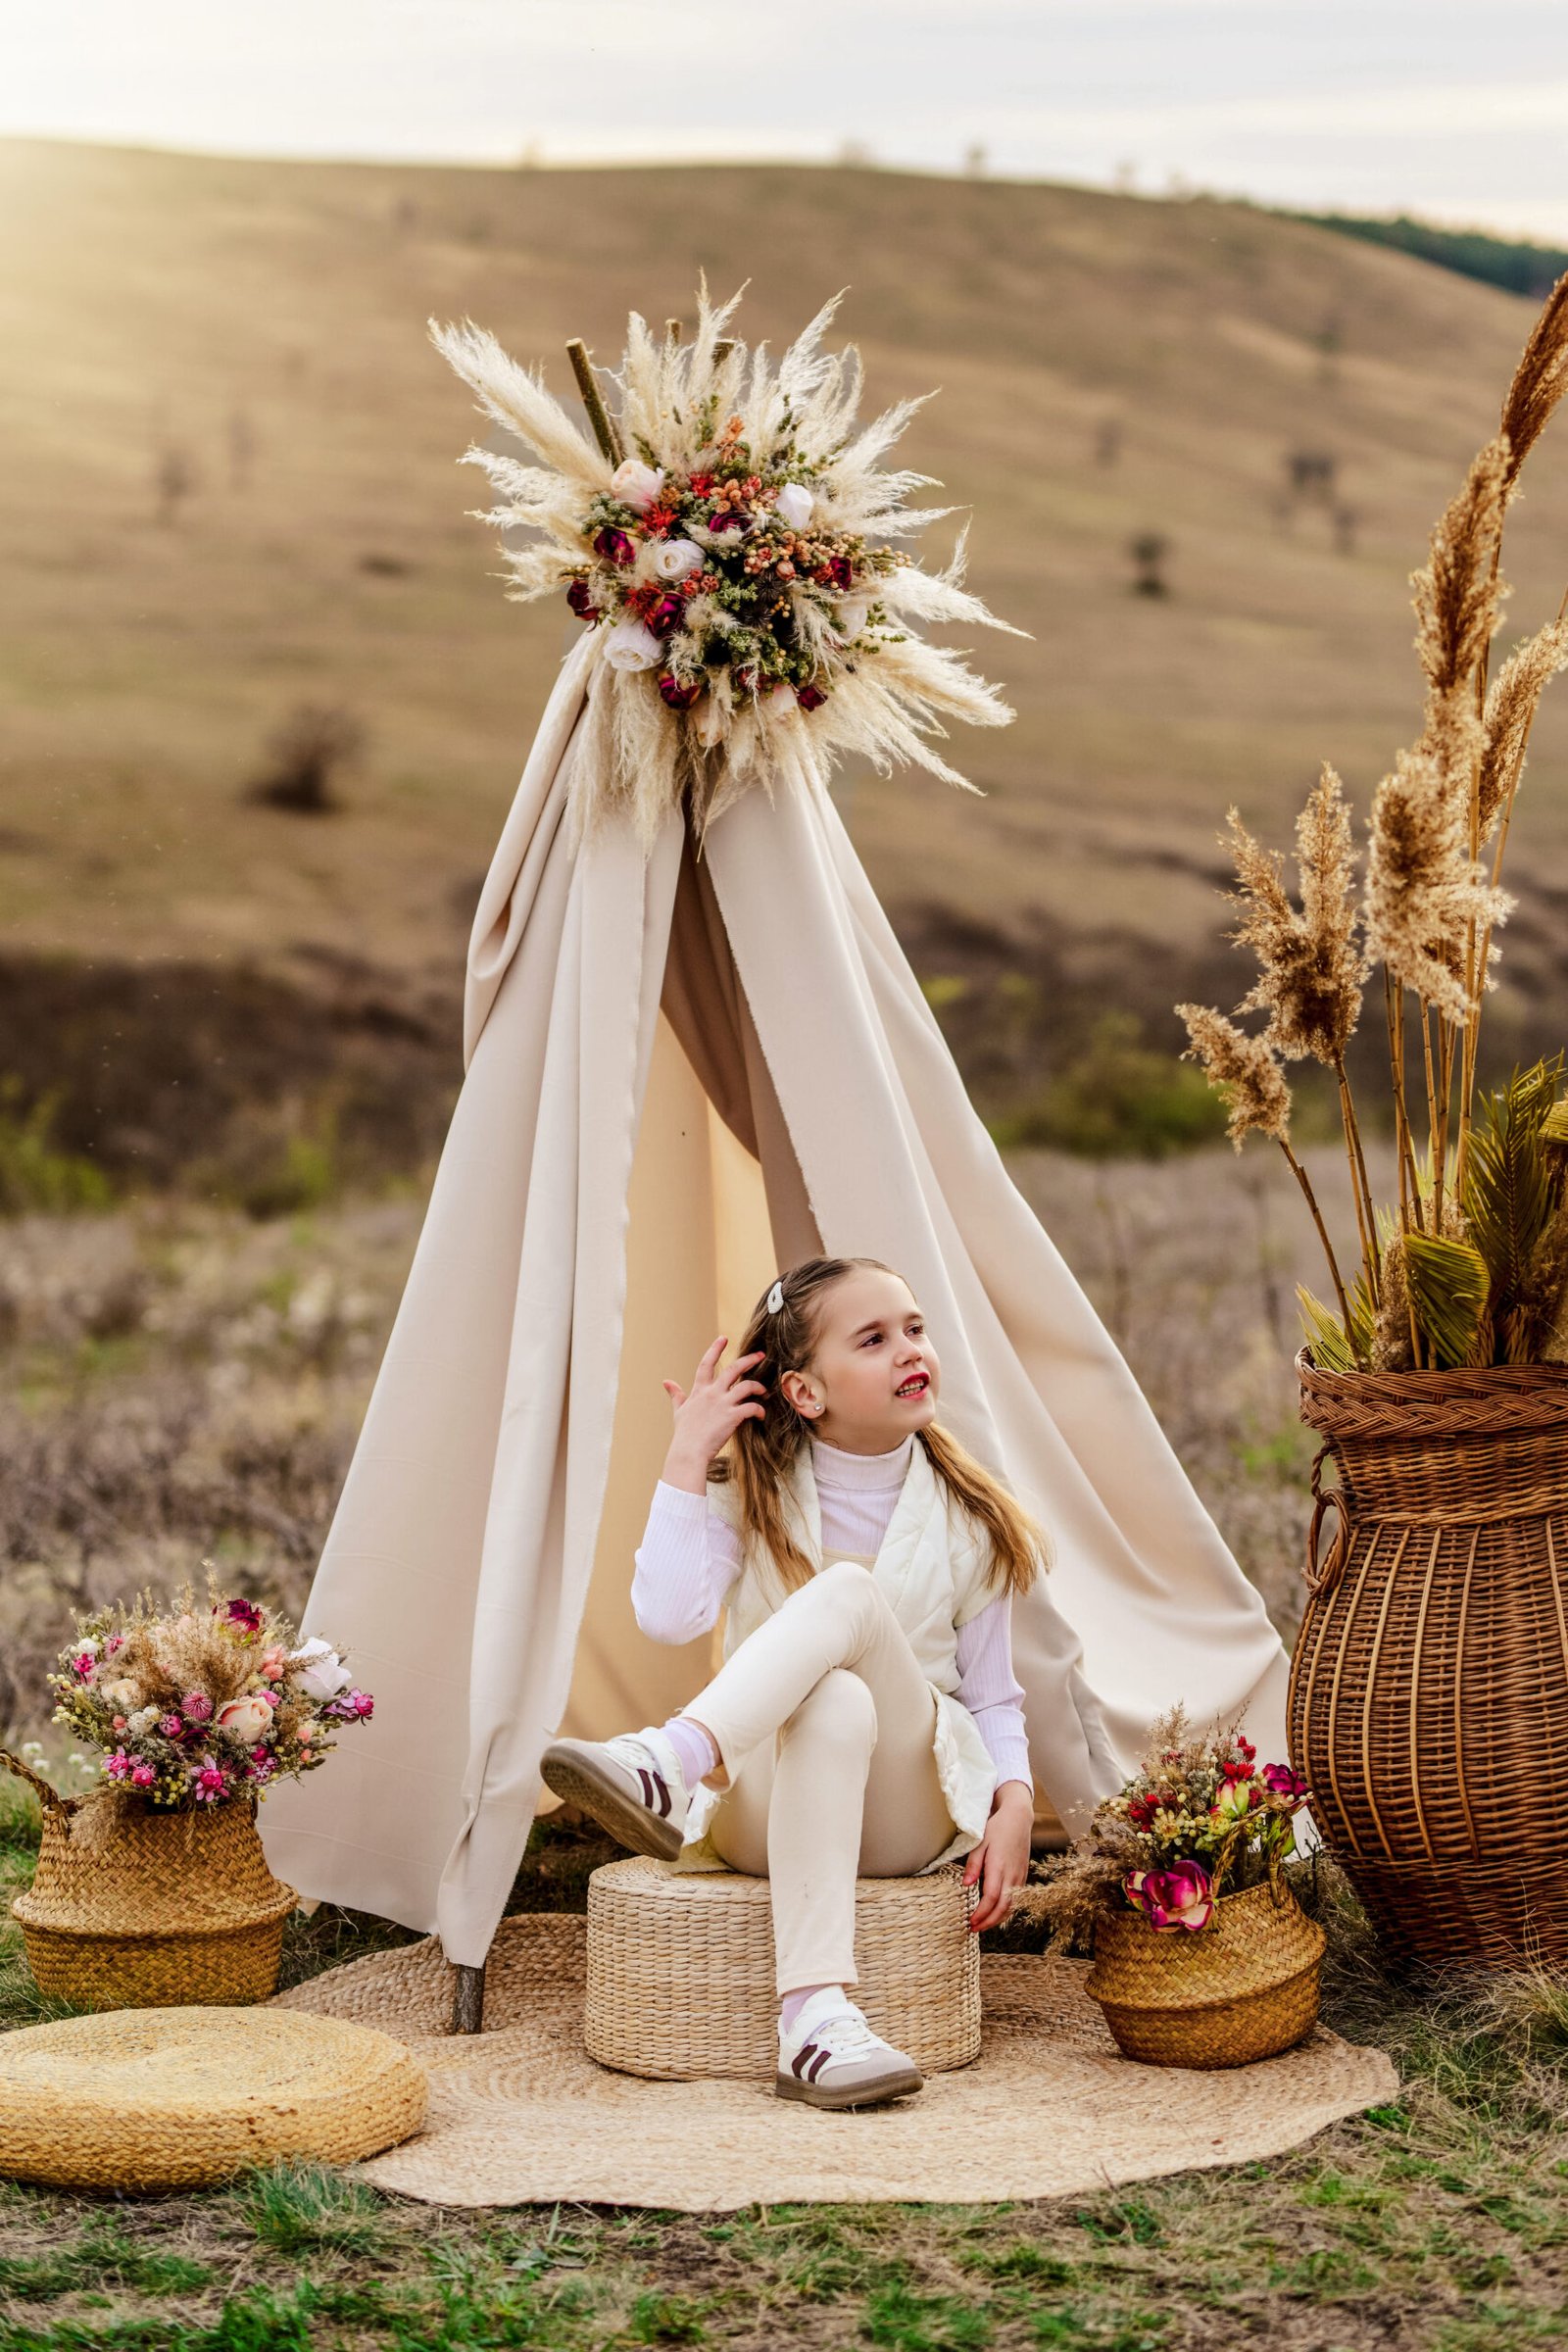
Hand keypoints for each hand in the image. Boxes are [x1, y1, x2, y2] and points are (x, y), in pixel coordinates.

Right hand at [660, 1337, 766, 1491]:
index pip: (706, 1364)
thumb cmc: (684, 1433)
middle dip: (749, 1359)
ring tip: (763, 1391)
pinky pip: (751, 1407)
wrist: (688, 1452)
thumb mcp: (679, 1410)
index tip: (724, 1338)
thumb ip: (676, 1394)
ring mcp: (723, 1404)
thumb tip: (666, 1382)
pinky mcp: (732, 1417)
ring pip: (746, 1386)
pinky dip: (759, 1410)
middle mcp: (712, 1393)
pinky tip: (761, 1415)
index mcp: (699, 1390)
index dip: (715, 1349)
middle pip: (734, 1369)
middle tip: (761, 1355)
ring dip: (758, 1386)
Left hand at [962, 1781, 1033, 1931]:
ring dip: (997, 1919)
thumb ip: (973, 1865)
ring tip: (983, 1925)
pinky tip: (995, 1913)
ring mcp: (1020, 1877)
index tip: (971, 1922)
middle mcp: (1012, 1874)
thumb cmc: (996, 1829)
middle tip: (974, 1929)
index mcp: (999, 1866)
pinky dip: (1006, 1910)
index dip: (982, 1913)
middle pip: (1003, 1907)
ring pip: (1011, 1906)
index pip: (991, 1898)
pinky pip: (1016, 1899)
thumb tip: (966, 1885)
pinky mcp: (1023, 1876)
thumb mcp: (980, 1843)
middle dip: (989, 1922)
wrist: (1018, 1818)